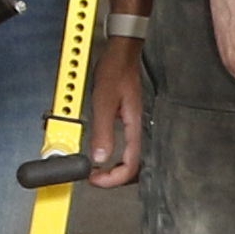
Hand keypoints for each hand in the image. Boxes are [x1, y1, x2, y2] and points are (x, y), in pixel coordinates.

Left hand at [84, 39, 149, 185]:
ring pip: (134, 159)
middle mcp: (139, 128)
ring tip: (101, 172)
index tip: (95, 178)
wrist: (122, 54)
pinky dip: (119, 158)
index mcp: (135, 126)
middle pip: (137, 167)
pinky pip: (129, 148)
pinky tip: (107, 156)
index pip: (131, 164)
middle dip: (117, 179)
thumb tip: (99, 157)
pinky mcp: (131, 121)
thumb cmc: (116, 71)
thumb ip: (103, 131)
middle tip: (97, 179)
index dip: (114, 178)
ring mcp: (136, 126)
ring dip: (119, 170)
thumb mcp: (104, 102)